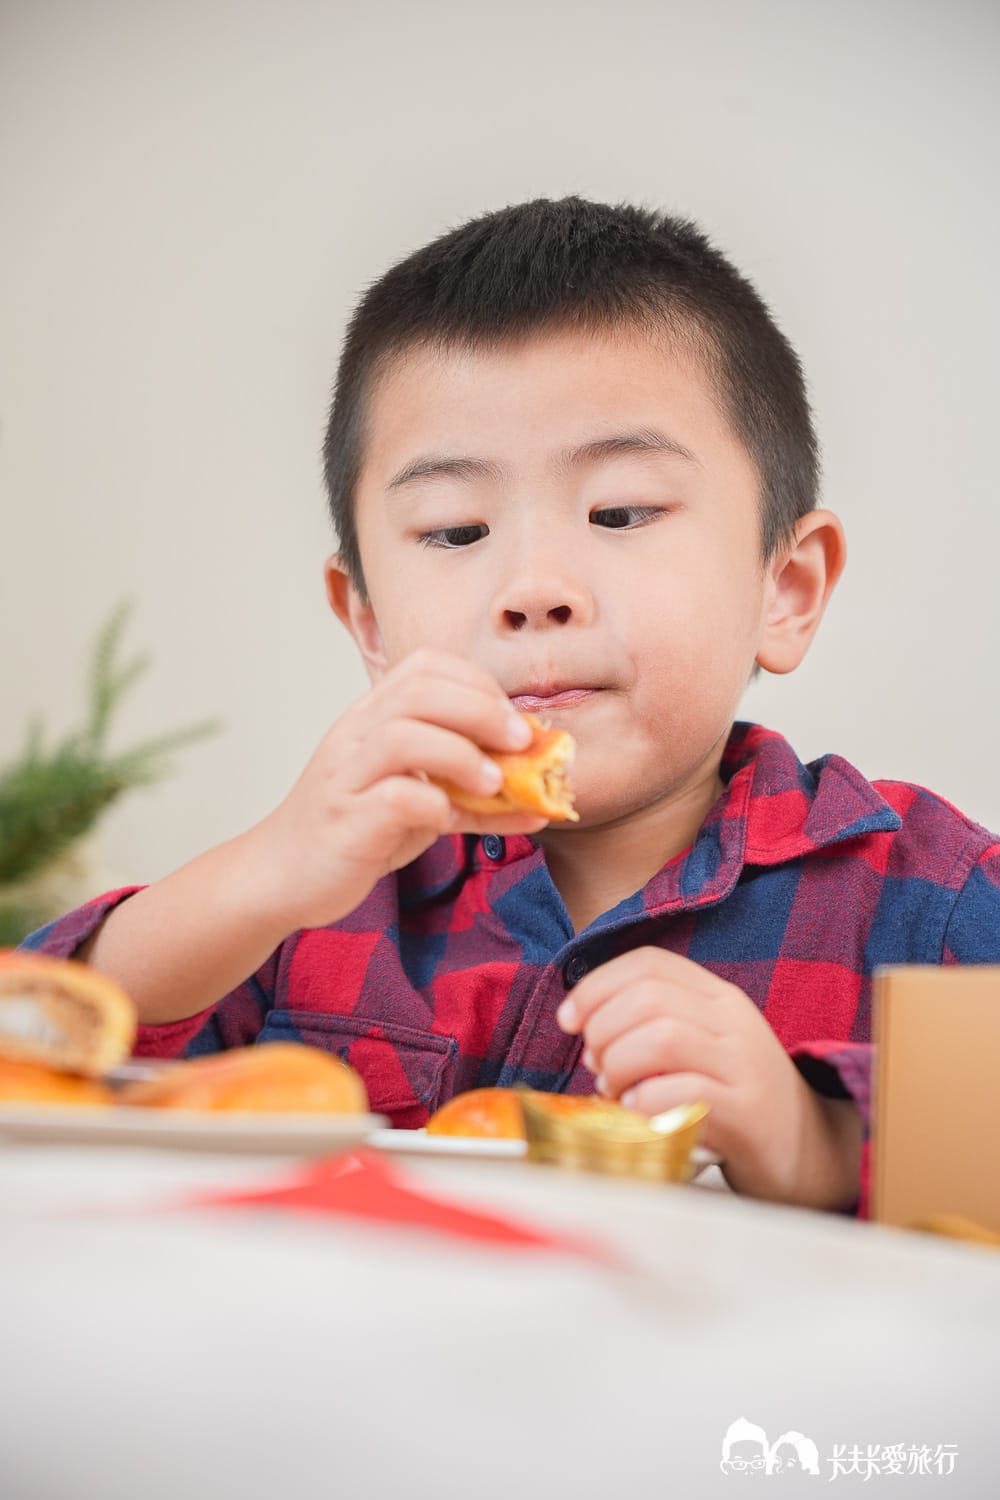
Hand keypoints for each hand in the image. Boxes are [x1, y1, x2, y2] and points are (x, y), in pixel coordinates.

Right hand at [246, 648, 548, 933]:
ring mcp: (346, 775)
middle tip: (521, 743)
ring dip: (461, 754)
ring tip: (495, 783)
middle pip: (420, 689)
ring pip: (404, 736)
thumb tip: (540, 800)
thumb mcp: (419, 801)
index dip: (480, 684)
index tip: (514, 721)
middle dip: (483, 710)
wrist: (283, 875)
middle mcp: (355, 735)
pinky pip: (393, 797)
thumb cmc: (357, 829)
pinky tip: (449, 819)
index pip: (427, 667)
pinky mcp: (344, 820)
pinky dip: (433, 803)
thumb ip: (470, 793)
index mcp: (372, 717)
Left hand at [556, 947, 861, 1208]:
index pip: (650, 963)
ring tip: (614, 1090)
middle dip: (603, 1030)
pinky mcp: (747, 1112)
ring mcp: (744, 1065)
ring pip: (662, 1037)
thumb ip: (652, 1025)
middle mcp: (733, 1022)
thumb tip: (586, 1031)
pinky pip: (682, 1092)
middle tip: (596, 1066)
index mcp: (717, 997)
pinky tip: (636, 1113)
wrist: (805, 1149)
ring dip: (619, 1064)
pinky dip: (644, 1101)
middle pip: (649, 998)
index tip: (570, 1021)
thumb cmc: (735, 1096)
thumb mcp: (701, 1045)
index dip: (597, 985)